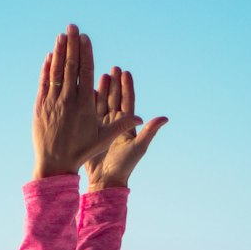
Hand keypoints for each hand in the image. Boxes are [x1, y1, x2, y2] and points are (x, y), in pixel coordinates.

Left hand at [32, 24, 142, 180]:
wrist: (54, 164)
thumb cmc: (81, 152)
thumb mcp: (103, 140)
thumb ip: (121, 125)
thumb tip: (141, 118)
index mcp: (84, 105)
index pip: (85, 72)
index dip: (85, 53)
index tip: (85, 38)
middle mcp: (67, 100)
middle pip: (70, 66)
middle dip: (72, 44)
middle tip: (73, 27)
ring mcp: (52, 102)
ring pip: (56, 71)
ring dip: (59, 51)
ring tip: (62, 35)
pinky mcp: (40, 106)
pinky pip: (44, 82)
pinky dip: (47, 68)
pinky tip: (50, 56)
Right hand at [85, 67, 167, 190]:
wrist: (105, 181)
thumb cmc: (124, 166)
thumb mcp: (138, 147)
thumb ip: (150, 131)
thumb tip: (165, 118)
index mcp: (128, 125)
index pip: (128, 102)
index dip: (127, 87)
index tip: (125, 72)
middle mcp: (116, 124)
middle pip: (115, 99)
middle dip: (114, 84)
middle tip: (113, 68)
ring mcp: (103, 127)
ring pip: (103, 103)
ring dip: (102, 89)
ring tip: (101, 75)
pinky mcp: (92, 131)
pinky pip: (90, 113)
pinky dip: (88, 101)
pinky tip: (85, 90)